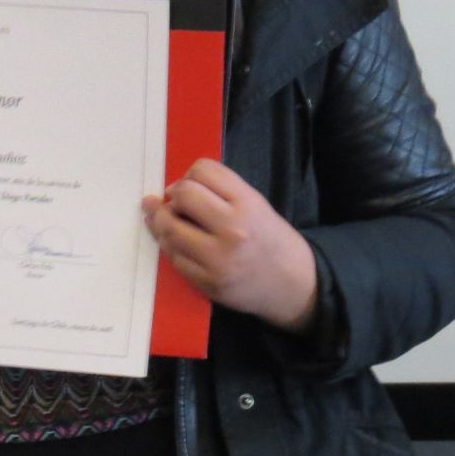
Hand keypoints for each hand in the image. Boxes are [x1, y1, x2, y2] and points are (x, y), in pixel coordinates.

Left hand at [141, 158, 319, 332]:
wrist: (293, 284)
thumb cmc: (269, 238)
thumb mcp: (255, 204)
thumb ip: (219, 191)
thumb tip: (171, 190)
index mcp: (248, 203)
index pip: (203, 171)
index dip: (189, 175)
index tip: (189, 186)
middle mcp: (233, 230)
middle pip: (183, 196)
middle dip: (172, 197)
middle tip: (175, 204)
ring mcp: (218, 259)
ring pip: (170, 229)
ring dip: (162, 221)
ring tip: (165, 220)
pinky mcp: (208, 283)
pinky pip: (174, 258)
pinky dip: (170, 246)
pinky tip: (176, 243)